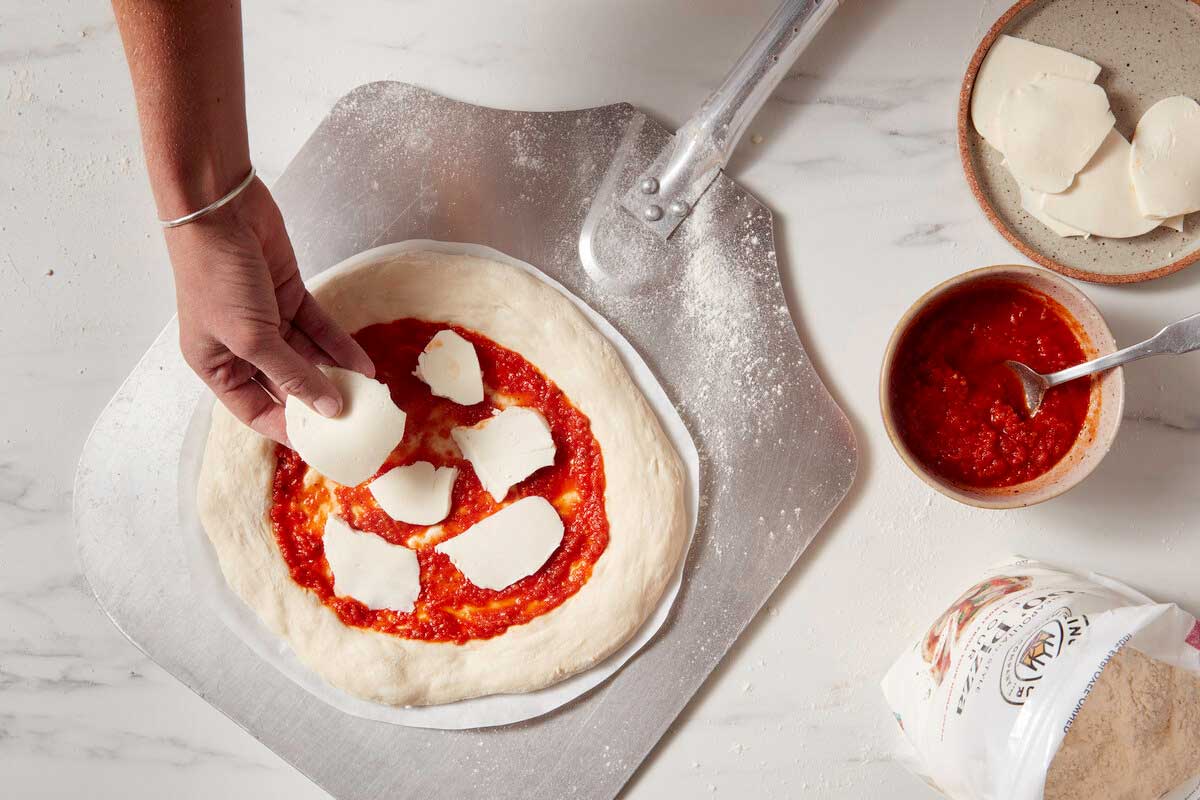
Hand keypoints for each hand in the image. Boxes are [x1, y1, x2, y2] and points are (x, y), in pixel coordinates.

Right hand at [166, 178, 374, 443]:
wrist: (220, 210)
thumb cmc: (217, 277)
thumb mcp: (252, 337)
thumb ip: (293, 375)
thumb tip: (328, 409)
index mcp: (215, 364)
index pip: (255, 410)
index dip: (287, 429)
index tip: (323, 447)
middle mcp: (241, 346)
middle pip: (286, 385)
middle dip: (318, 402)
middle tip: (355, 424)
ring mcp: (267, 320)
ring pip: (308, 358)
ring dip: (336, 375)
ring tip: (370, 397)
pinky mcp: (289, 295)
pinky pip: (320, 330)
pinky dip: (342, 347)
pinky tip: (367, 366)